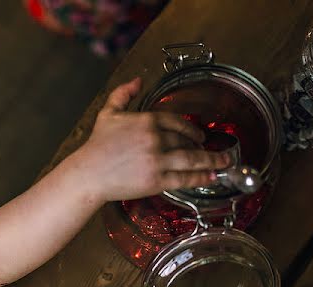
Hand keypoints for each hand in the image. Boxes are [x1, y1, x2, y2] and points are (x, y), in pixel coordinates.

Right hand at [73, 77, 229, 201]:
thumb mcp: (108, 114)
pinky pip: (184, 178)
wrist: (88, 174)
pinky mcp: (156, 180)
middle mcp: (155, 138)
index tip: (200, 135)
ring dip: (212, 160)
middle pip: (186, 141)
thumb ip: (123, 94)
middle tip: (216, 150)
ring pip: (192, 159)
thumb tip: (137, 80)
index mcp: (147, 120)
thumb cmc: (96, 147)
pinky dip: (201, 177)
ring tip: (225, 162)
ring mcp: (157, 160)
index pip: (178, 122)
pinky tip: (211, 176)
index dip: (192, 129)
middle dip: (204, 146)